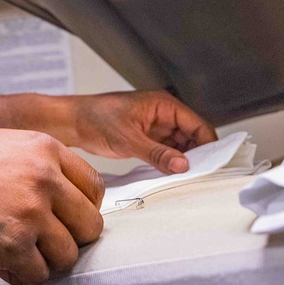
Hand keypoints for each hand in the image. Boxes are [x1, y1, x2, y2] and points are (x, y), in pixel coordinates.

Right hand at [0, 129, 103, 284]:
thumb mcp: (0, 144)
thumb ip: (37, 162)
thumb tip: (69, 193)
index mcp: (42, 148)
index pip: (94, 187)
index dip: (81, 209)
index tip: (64, 219)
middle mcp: (42, 177)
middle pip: (90, 225)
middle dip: (68, 238)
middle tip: (40, 240)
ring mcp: (30, 211)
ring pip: (68, 255)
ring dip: (44, 260)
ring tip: (15, 251)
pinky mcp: (13, 244)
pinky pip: (39, 275)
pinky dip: (21, 275)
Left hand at [70, 90, 217, 174]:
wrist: (71, 122)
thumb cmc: (95, 119)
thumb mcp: (128, 139)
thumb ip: (157, 153)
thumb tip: (184, 165)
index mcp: (163, 105)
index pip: (198, 125)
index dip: (208, 146)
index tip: (212, 167)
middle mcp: (163, 114)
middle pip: (192, 137)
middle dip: (196, 156)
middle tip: (198, 177)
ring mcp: (155, 126)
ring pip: (180, 146)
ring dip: (182, 161)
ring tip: (185, 179)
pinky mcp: (146, 138)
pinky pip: (166, 151)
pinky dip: (169, 162)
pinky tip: (170, 175)